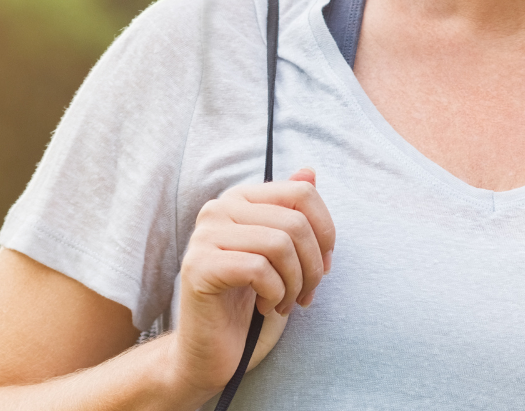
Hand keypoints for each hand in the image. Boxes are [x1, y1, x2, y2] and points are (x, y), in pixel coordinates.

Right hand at [168, 168, 335, 396]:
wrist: (212, 353)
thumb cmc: (250, 304)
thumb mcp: (282, 257)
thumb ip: (293, 214)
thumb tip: (310, 171)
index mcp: (241, 198)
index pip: (302, 192)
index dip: (325, 231)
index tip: (323, 266)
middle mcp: (219, 208)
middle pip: (295, 222)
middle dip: (313, 267)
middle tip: (305, 296)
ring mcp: (204, 236)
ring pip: (280, 244)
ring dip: (295, 284)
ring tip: (285, 303)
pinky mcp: (199, 266)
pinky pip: (259, 269)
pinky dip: (275, 295)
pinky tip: (266, 308)